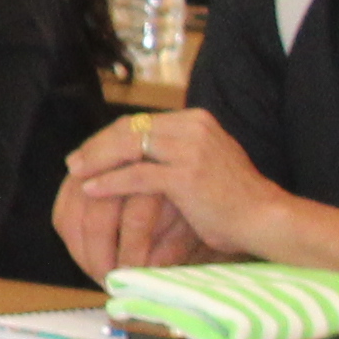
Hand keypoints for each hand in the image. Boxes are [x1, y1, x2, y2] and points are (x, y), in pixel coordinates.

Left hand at [57, 107, 248, 273]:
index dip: (108, 136)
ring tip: (76, 174)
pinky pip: (136, 175)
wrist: (266, 218)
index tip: (88, 151)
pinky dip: (109, 182)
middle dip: (96, 146)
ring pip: (128, 148)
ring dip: (96, 161)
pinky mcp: (186, 175)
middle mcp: (193, 127)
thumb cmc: (233, 200)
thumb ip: (173, 152)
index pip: (140, 121)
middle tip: (73, 162)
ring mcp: (190, 149)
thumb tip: (132, 153)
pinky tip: (91, 191)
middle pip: (129, 129)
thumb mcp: (202, 162)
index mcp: (196, 120)